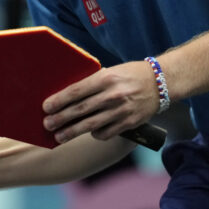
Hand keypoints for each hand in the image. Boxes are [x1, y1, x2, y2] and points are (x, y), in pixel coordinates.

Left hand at [42, 60, 157, 144]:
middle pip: (80, 110)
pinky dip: (95, 134)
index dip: (59, 100)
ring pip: (90, 125)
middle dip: (60, 118)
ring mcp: (121, 111)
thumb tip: (68, 95)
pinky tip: (89, 132)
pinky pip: (105, 133)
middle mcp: (112, 95)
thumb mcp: (112, 72)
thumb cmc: (131, 74)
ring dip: (71, 132)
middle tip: (47, 124)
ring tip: (59, 137)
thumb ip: (93, 82)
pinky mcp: (128, 123)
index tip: (46, 107)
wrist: (161, 83)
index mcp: (106, 78)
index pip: (76, 91)